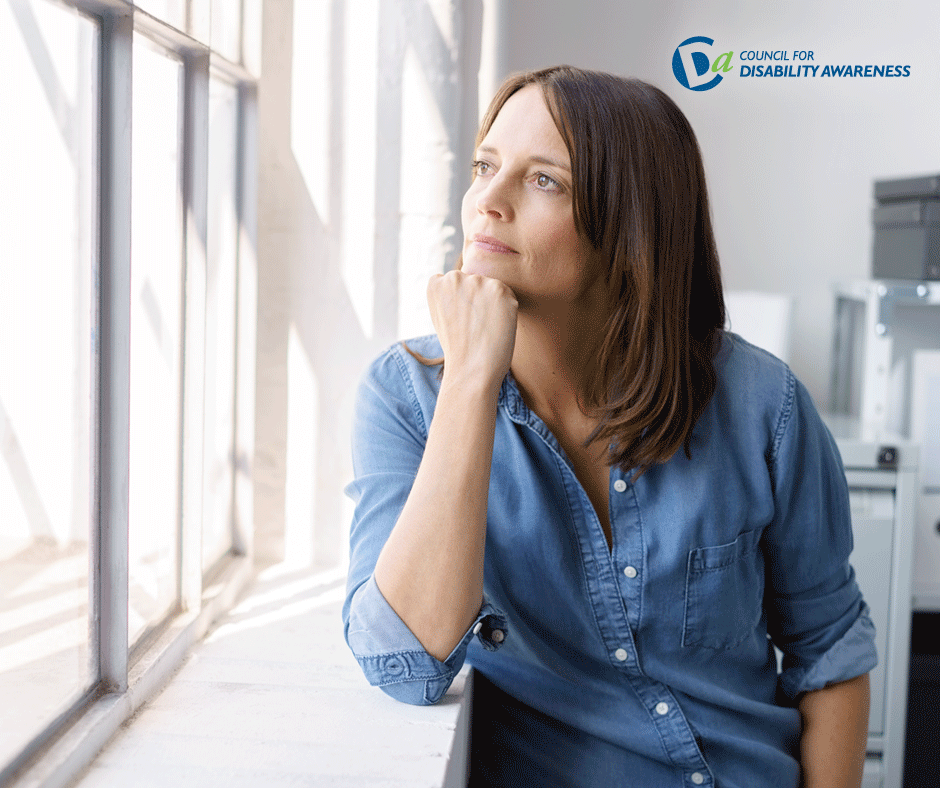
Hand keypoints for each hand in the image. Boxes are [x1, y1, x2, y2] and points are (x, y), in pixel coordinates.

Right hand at [427, 270, 517, 392]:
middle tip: (473, 326)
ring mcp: (478, 281)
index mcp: (436, 283)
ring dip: (493, 303)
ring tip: (484, 327)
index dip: (461, 302)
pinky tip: (496, 326)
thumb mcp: (442, 316)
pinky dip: (507, 310)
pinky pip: (508, 296)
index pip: (455, 282)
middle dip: (478, 299)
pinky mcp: (499, 289)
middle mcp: (454, 276)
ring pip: (492, 288)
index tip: (460, 320)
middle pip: (476, 282)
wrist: (471, 369)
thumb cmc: (458, 348)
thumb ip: (450, 295)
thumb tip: (470, 284)